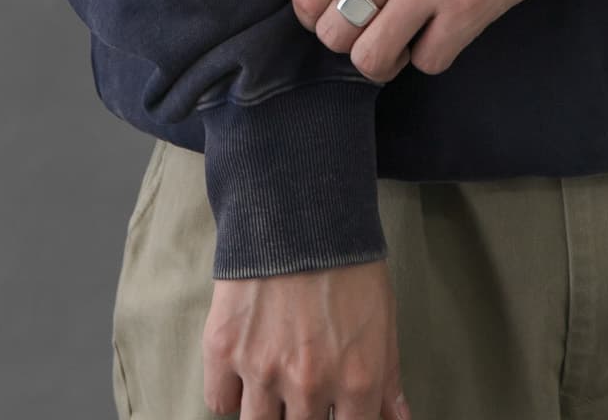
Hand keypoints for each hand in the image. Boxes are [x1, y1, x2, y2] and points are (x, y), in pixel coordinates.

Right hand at [203, 257, 411, 419]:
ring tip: (274, 375)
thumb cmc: (347, 260)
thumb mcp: (382, 319)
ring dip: (267, 407)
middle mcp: (309, 386)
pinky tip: (245, 368)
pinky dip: (231, 391)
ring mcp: (262, 371)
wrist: (299, 208)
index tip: (334, 409)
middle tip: (303, 382)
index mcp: (356, 382)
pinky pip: (219, 402)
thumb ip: (388, 381)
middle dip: (304, 412)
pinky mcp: (223, 350)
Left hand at [290, 0, 553, 81]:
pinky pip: (426, 62)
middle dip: (351, 39)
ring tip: (402, 39)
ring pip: (371, 60)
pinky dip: (432, 54)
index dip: (316, 13)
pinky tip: (441, 30)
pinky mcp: (466, 11)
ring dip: (385, 58)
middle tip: (374, 26)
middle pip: (334, 35)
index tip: (336, 12)